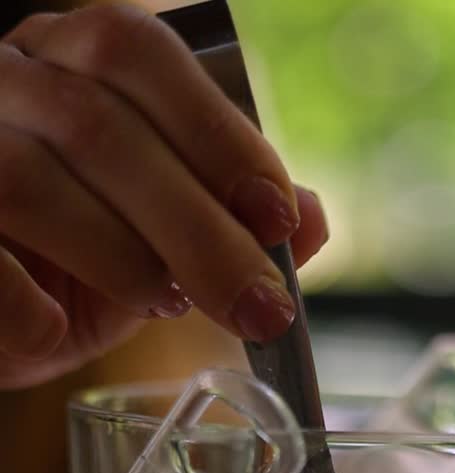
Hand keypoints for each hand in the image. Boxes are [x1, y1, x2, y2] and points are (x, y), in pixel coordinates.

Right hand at [0, 5, 328, 389]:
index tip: (277, 217)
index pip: (137, 54)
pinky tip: (56, 329)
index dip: (217, 134)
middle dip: (196, 225)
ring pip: (28, 175)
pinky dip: (25, 300)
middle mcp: (0, 81)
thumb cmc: (60, 268)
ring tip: (164, 303)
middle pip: (98, 124)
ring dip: (118, 253)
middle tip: (257, 306)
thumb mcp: (149, 244)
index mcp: (61, 62)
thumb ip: (223, 223)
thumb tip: (315, 220)